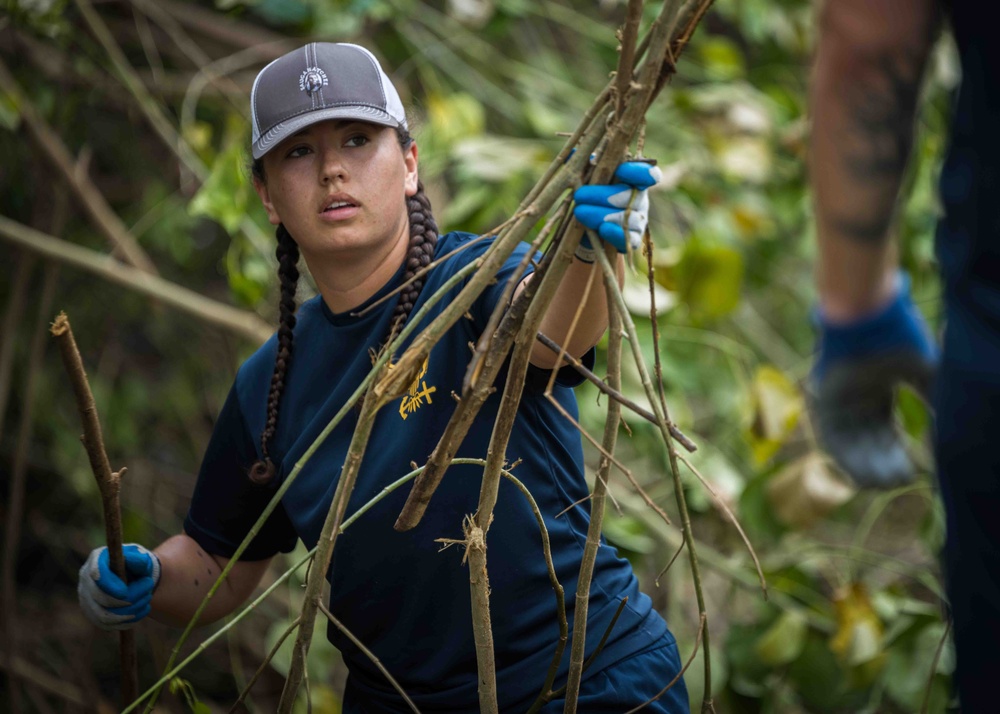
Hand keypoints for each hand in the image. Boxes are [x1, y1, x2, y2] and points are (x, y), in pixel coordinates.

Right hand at [78, 544, 160, 630]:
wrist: (135, 576)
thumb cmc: (137, 564)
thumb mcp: (141, 557)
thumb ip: (138, 559)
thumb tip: (132, 561)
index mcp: (97, 559)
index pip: (96, 573)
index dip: (109, 585)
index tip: (125, 592)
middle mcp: (86, 579)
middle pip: (99, 597)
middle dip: (126, 600)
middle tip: (148, 594)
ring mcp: (86, 598)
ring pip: (103, 615)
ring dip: (129, 612)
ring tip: (147, 601)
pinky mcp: (92, 613)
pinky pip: (106, 625)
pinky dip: (126, 622)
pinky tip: (141, 612)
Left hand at [572, 161, 661, 255]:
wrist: (588, 229)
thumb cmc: (591, 197)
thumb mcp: (587, 180)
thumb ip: (584, 166)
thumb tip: (572, 152)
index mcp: (634, 181)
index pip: (648, 174)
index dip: (638, 172)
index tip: (620, 170)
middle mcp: (640, 200)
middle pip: (630, 196)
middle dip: (602, 195)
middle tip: (579, 196)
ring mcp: (639, 221)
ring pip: (627, 218)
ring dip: (602, 214)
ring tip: (579, 212)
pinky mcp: (633, 240)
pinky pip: (630, 239)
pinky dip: (616, 234)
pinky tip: (602, 229)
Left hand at [810, 273, 937, 487]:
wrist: (866, 312)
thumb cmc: (896, 335)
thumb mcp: (922, 372)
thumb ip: (933, 400)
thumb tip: (950, 430)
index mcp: (875, 392)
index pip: (884, 433)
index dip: (897, 454)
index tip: (912, 471)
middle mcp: (854, 400)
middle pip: (868, 442)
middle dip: (884, 464)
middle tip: (900, 481)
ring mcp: (837, 401)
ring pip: (849, 445)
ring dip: (865, 467)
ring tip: (886, 483)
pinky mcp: (821, 401)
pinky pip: (830, 438)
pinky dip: (845, 458)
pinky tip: (862, 474)